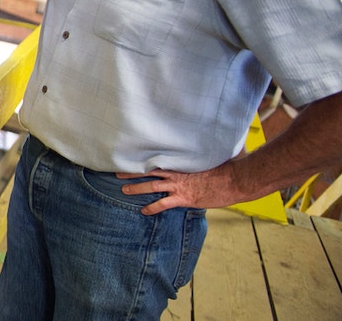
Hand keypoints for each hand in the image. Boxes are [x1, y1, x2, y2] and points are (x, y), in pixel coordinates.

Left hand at [117, 164, 240, 214]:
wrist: (236, 180)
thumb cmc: (227, 168)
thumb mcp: (212, 157)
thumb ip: (203, 154)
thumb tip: (208, 142)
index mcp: (182, 163)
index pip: (159, 160)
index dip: (144, 160)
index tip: (132, 157)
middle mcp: (177, 174)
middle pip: (149, 171)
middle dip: (132, 172)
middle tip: (117, 172)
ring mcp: (179, 186)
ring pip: (152, 186)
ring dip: (136, 188)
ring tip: (123, 190)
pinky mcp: (184, 198)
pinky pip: (163, 204)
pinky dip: (152, 207)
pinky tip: (143, 211)